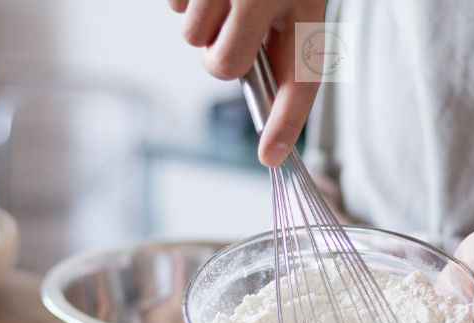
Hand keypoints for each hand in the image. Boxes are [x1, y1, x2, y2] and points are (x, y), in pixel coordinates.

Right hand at [169, 0, 326, 165]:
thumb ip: (279, 37)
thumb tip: (256, 85)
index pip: (299, 76)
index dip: (286, 122)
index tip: (272, 156)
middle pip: (225, 66)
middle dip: (222, 55)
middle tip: (233, 29)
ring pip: (192, 38)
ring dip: (202, 22)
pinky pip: (173, 9)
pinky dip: (184, 0)